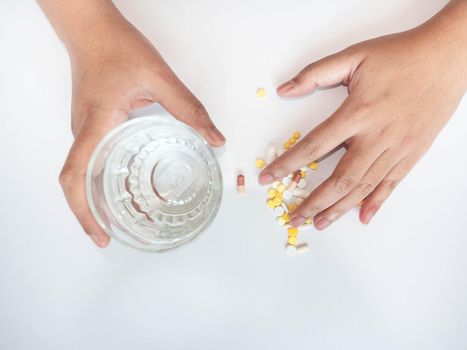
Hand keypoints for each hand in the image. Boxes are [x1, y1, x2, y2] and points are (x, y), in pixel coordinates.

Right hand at [54, 5, 224, 246]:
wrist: (92, 29)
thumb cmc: (116, 48)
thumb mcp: (158, 78)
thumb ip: (189, 110)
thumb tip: (215, 138)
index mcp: (96, 125)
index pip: (76, 178)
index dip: (84, 212)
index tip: (100, 234)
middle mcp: (84, 133)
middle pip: (82, 185)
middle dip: (100, 214)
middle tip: (128, 233)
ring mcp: (85, 130)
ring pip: (87, 175)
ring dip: (105, 199)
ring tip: (135, 216)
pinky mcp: (92, 125)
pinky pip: (94, 160)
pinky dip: (108, 180)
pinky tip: (131, 185)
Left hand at [259, 1, 466, 229]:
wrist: (448, 57)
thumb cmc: (400, 55)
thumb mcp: (354, 56)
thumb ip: (316, 74)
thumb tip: (284, 90)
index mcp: (357, 113)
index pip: (314, 146)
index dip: (287, 164)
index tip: (267, 178)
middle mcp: (377, 137)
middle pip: (339, 179)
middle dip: (313, 202)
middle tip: (294, 216)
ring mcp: (397, 148)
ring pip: (363, 187)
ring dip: (338, 208)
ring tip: (319, 223)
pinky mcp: (413, 153)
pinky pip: (391, 184)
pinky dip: (375, 202)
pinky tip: (362, 216)